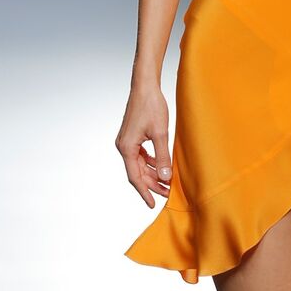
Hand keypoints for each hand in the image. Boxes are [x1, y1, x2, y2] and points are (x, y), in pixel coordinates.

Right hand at [115, 81, 172, 206]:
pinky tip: (160, 165)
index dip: (144, 192)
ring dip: (151, 173)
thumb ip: (162, 157)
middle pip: (136, 172)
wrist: (145, 85)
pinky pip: (140, 155)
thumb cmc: (152, 106)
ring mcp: (126, 141)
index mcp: (127, 148)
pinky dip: (149, 162)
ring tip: (166, 181)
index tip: (152, 204)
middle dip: (151, 184)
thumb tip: (165, 177)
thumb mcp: (161, 133)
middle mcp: (123, 146)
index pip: (135, 177)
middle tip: (166, 193)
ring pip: (138, 164)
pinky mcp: (131, 135)